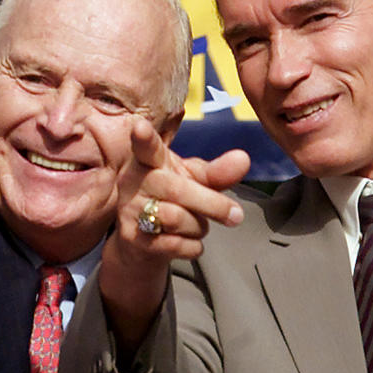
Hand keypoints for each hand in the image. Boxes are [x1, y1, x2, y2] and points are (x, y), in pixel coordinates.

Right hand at [99, 120, 249, 354]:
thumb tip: (244, 159)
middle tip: (237, 215)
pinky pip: (174, 244)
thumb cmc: (171, 199)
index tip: (139, 126)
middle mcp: (134, 180)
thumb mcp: (193, 181)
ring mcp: (129, 208)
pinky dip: (192, 246)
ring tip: (197, 224)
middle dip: (212, 205)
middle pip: (178, 190)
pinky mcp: (131, 237)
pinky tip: (189, 241)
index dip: (143, 137)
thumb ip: (217, 172)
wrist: (144, 241)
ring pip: (176, 218)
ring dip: (198, 227)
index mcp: (149, 159)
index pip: (146, 146)